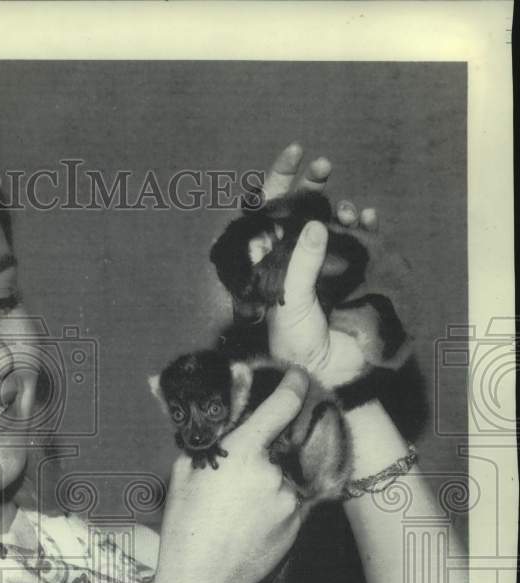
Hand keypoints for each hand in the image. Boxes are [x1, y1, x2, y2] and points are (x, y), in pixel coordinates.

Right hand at [158, 367, 308, 582]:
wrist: (205, 579)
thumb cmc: (186, 524)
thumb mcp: (184, 472)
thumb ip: (203, 437)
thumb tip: (199, 406)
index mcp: (243, 453)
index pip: (280, 406)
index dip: (292, 385)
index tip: (297, 375)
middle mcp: (272, 472)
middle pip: (277, 445)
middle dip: (261, 453)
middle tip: (233, 482)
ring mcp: (289, 498)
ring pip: (283, 475)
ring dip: (267, 482)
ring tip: (237, 510)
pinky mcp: (299, 521)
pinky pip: (290, 500)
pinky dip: (275, 504)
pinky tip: (250, 523)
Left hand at [260, 144, 383, 387]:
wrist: (330, 375)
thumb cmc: (296, 342)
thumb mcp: (291, 302)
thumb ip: (300, 264)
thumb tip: (314, 226)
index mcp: (267, 260)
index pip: (267, 212)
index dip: (278, 181)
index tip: (293, 155)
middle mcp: (292, 256)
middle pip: (300, 210)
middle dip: (311, 186)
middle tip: (322, 168)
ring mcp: (323, 263)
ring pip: (330, 222)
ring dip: (339, 209)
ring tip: (348, 211)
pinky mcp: (353, 272)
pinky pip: (360, 240)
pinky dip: (366, 226)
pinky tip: (368, 220)